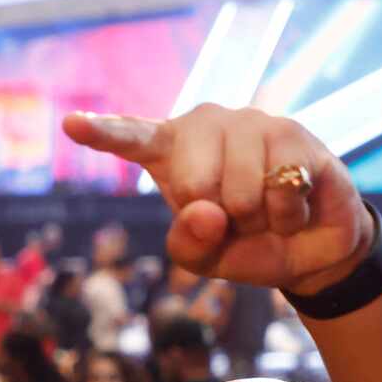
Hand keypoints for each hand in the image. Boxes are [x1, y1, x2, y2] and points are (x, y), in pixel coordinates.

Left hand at [62, 107, 366, 296]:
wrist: (310, 248)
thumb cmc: (246, 244)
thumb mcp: (203, 259)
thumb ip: (188, 242)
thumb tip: (208, 209)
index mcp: (172, 149)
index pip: (131, 137)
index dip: (102, 132)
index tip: (72, 124)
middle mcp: (208, 125)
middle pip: (194, 182)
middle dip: (220, 217)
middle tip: (238, 217)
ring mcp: (252, 123)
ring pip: (243, 190)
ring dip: (259, 218)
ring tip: (267, 211)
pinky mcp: (294, 134)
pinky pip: (283, 187)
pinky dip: (288, 215)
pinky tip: (294, 205)